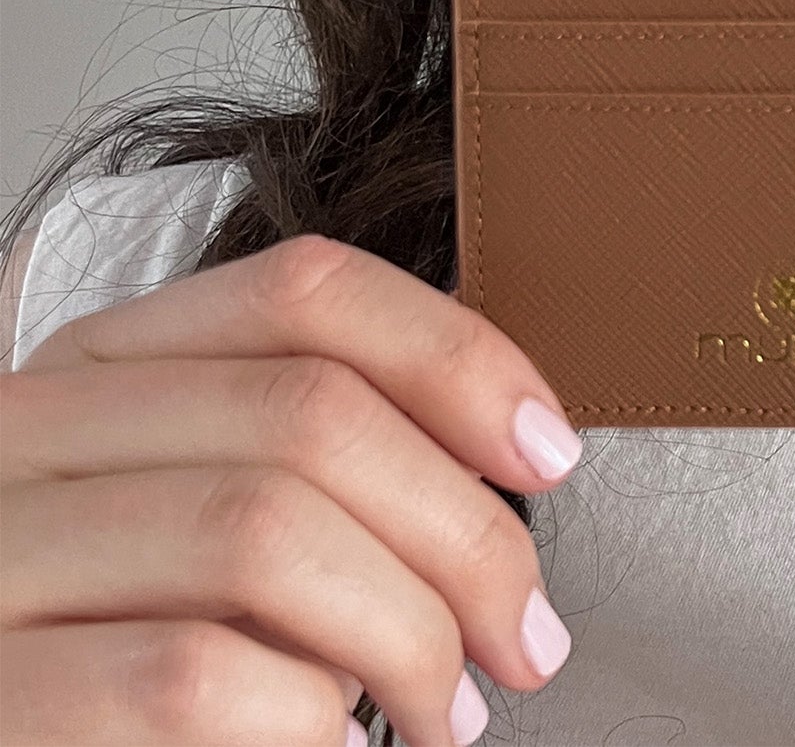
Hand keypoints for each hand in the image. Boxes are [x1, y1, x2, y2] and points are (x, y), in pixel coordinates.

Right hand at [0, 232, 584, 746]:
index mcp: (104, 362)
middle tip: (527, 633)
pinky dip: (307, 722)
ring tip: (452, 712)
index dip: (455, 356)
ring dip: (409, 636)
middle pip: (311, 414)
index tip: (548, 450)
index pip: (305, 290)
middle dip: (464, 532)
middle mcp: (29, 429)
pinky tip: (333, 746)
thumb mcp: (205, 509)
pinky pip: (192, 679)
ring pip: (265, 536)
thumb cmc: (130, 641)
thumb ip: (315, 457)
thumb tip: (505, 449)